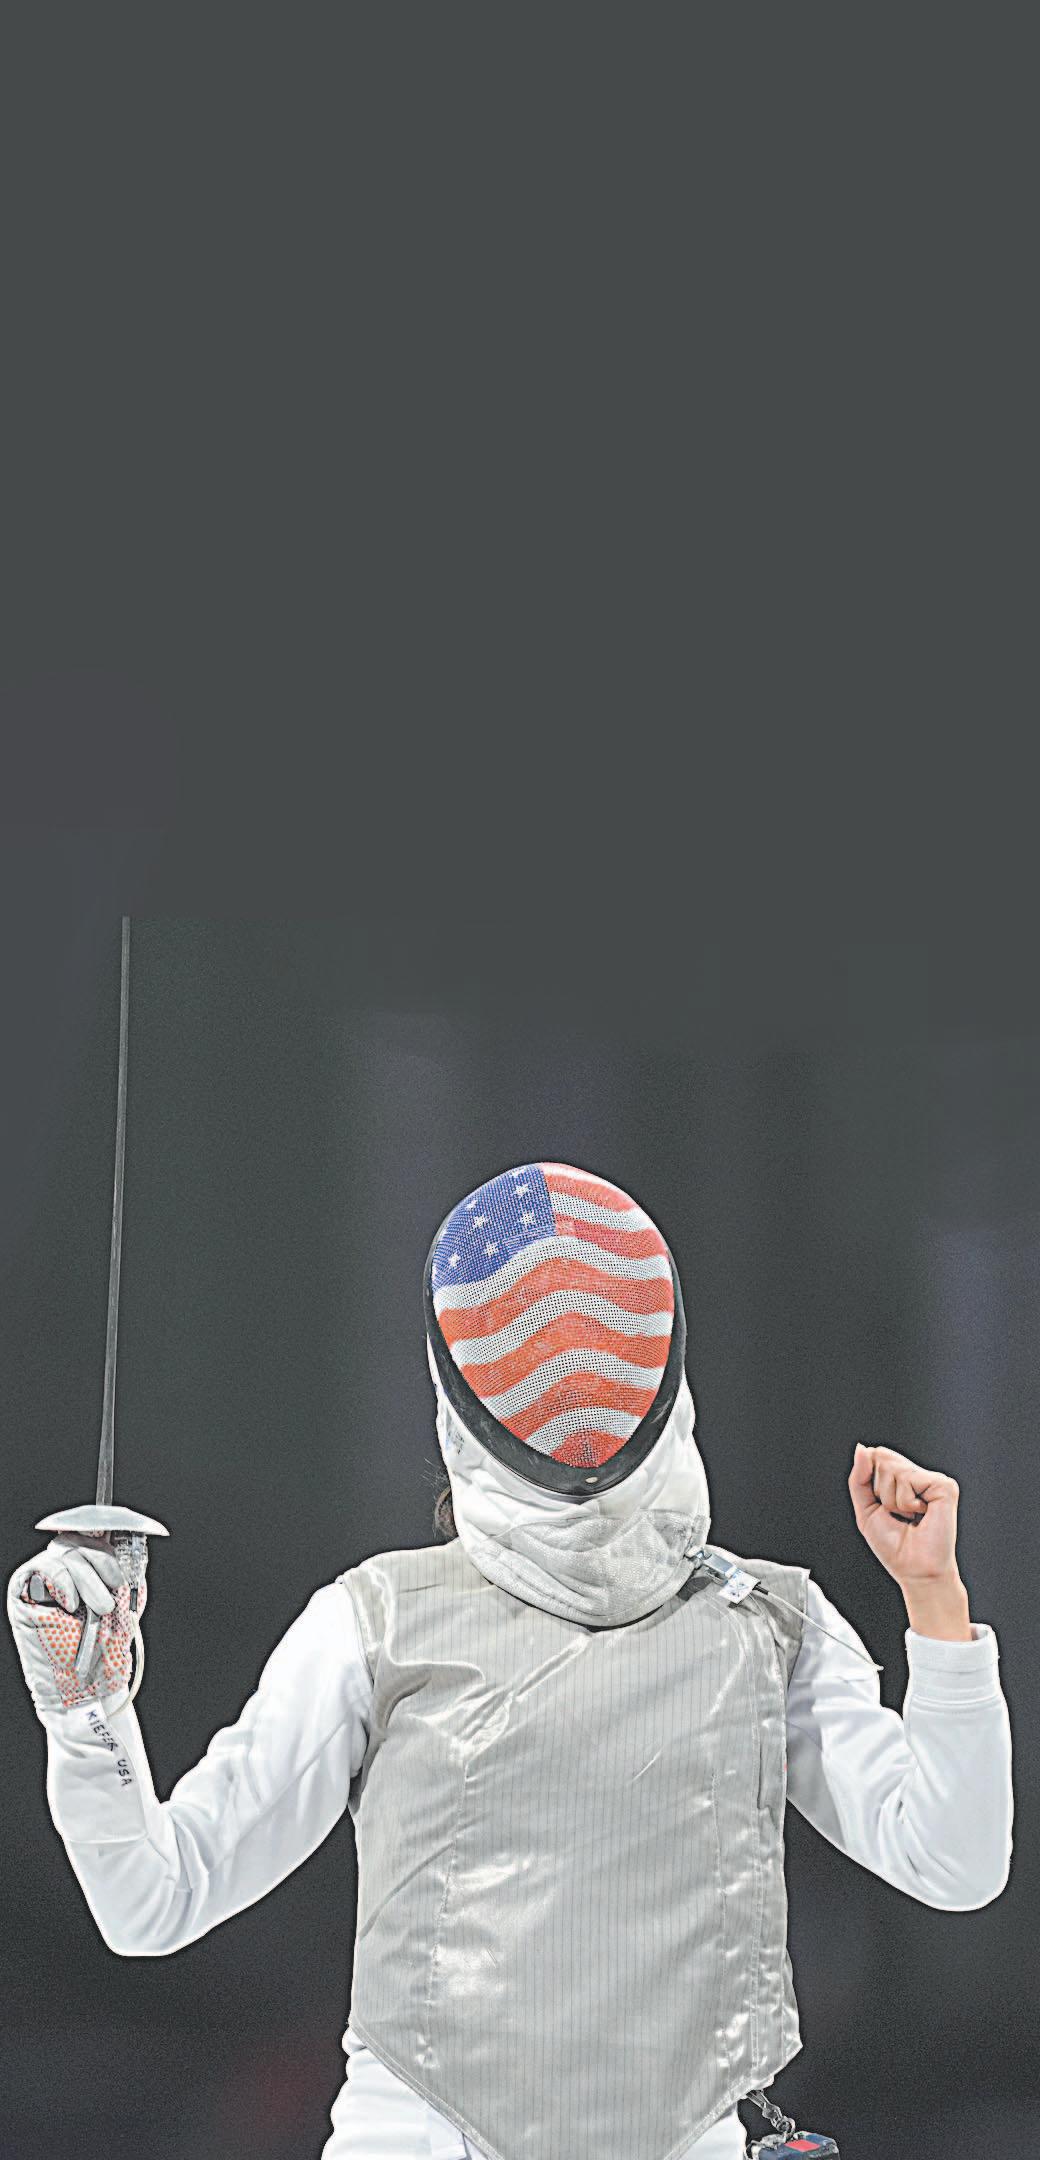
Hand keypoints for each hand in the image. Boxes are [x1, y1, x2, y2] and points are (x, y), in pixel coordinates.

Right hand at [7, 1531, 144, 1721]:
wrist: (88, 1686)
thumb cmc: (105, 1649)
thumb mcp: (126, 1603)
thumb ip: (127, 1572)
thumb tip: (133, 1541)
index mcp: (87, 1568)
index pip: (92, 1533)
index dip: (106, 1525)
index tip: (125, 1525)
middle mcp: (62, 1570)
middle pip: (79, 1540)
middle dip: (103, 1562)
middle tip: (114, 1592)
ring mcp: (41, 1580)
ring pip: (65, 1552)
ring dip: (88, 1579)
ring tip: (99, 1608)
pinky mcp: (22, 1592)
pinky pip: (42, 1568)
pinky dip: (62, 1581)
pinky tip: (71, 1605)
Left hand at [848, 1442, 960, 1588]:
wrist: (914, 1570)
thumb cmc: (894, 1546)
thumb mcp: (866, 1508)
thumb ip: (860, 1477)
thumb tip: (861, 1449)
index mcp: (903, 1479)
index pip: (875, 1456)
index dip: (870, 1482)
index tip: (883, 1507)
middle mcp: (919, 1476)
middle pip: (881, 1459)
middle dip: (881, 1492)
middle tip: (898, 1515)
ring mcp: (934, 1479)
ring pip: (893, 1469)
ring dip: (893, 1500)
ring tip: (909, 1517)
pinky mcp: (944, 1485)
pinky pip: (909, 1479)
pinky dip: (906, 1502)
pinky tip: (921, 1514)